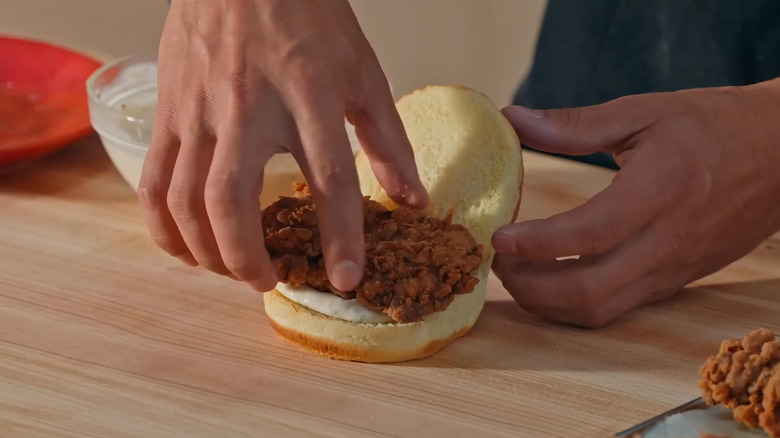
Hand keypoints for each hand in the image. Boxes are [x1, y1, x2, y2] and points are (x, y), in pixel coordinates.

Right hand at [138, 0, 426, 291]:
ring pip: (185, 200)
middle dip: (247, 259)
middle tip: (269, 281)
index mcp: (309, 94)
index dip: (340, 237)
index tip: (347, 279)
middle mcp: (248, 107)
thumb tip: (409, 198)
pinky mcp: (169, 111)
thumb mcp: (362, 72)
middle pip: (232, 203)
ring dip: (206, 251)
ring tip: (233, 269)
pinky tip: (184, 247)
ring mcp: (199, 110)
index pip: (329, 179)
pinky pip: (153, 181)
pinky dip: (162, 226)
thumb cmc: (307, 14)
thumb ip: (388, 140)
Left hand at [492, 80, 779, 327]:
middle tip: (498, 260)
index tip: (498, 237)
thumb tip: (514, 120)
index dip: (536, 243)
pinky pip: (617, 307)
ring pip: (600, 310)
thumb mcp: (644, 112)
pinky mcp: (675, 281)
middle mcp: (667, 242)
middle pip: (588, 292)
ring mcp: (673, 269)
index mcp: (660, 192)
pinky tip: (551, 279)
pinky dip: (574, 303)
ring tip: (516, 273)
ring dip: (547, 302)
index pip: (588, 234)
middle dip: (529, 285)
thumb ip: (574, 125)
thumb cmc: (715, 126)